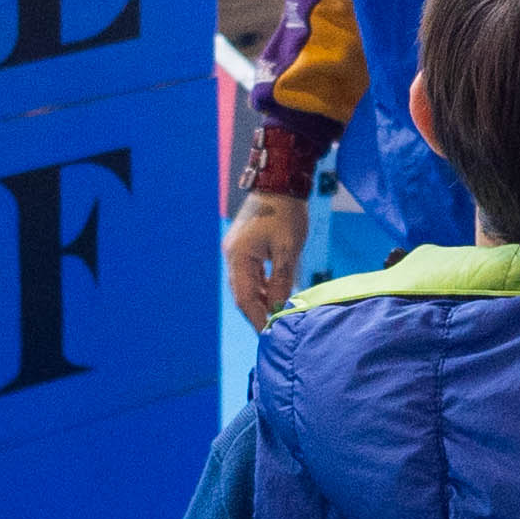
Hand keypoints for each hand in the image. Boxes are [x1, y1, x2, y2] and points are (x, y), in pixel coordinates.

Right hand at [226, 191, 310, 328]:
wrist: (280, 183)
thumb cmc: (286, 214)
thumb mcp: (287, 251)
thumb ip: (281, 282)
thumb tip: (278, 309)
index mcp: (238, 257)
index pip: (244, 298)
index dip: (256, 318)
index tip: (268, 335)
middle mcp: (232, 255)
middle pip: (241, 293)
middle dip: (257, 312)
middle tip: (273, 330)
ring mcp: (235, 250)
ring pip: (245, 284)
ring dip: (259, 300)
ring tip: (276, 315)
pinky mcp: (243, 246)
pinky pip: (249, 273)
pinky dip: (261, 286)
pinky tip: (274, 295)